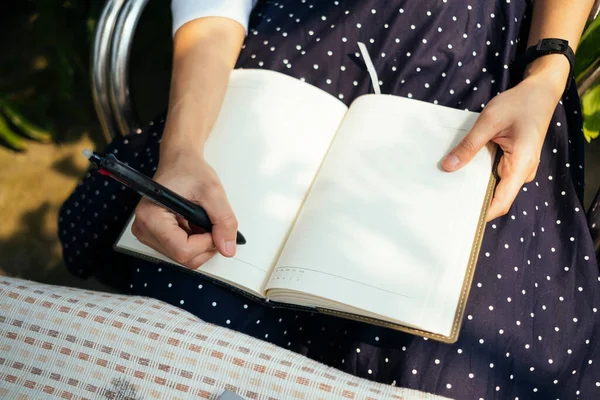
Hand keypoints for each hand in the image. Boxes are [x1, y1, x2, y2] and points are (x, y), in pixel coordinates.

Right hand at [132, 149, 237, 268]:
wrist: (180, 161)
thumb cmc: (189, 170)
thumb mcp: (213, 191)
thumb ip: (223, 221)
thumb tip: (228, 248)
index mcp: (151, 217)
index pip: (182, 250)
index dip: (206, 243)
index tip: (215, 227)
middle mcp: (144, 229)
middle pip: (183, 257)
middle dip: (205, 244)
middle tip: (212, 222)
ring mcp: (149, 234)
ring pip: (184, 257)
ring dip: (201, 243)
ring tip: (202, 219)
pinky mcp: (156, 236)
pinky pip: (181, 250)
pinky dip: (195, 241)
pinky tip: (195, 223)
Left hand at [441, 73, 562, 221]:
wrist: (540, 92)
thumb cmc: (519, 103)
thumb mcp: (489, 121)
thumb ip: (469, 145)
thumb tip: (448, 166)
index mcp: (521, 165)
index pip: (501, 202)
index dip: (482, 215)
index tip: (460, 220)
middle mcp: (523, 172)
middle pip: (497, 197)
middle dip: (473, 201)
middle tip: (445, 202)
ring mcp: (520, 169)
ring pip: (495, 187)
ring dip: (475, 187)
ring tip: (449, 188)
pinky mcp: (515, 163)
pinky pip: (496, 176)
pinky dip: (480, 176)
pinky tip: (462, 172)